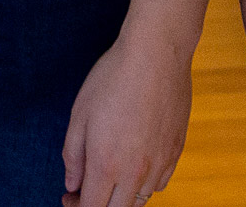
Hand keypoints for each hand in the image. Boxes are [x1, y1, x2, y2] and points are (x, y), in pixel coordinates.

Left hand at [61, 31, 191, 206]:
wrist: (156, 54)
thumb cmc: (114, 77)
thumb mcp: (80, 113)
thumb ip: (73, 155)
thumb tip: (72, 184)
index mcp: (106, 163)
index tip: (69, 197)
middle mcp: (135, 171)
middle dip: (97, 206)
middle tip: (85, 190)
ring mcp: (159, 163)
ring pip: (139, 201)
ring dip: (121, 197)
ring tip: (109, 176)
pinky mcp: (176, 152)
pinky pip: (159, 184)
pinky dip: (144, 185)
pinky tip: (134, 166)